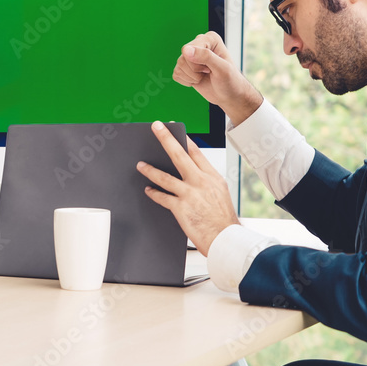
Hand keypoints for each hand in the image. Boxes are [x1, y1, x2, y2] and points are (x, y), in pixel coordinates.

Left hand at [136, 121, 238, 255]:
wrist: (226, 238)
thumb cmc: (223, 219)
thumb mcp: (220, 193)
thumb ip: (205, 181)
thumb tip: (191, 174)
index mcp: (212, 177)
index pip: (195, 152)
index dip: (183, 139)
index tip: (174, 129)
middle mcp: (200, 182)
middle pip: (179, 155)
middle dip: (166, 139)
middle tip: (156, 127)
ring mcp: (190, 194)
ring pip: (165, 176)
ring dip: (150, 169)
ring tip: (140, 164)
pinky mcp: (181, 208)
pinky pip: (162, 197)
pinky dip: (153, 193)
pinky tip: (148, 190)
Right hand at [173, 31, 261, 125]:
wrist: (229, 96)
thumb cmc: (230, 81)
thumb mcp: (222, 68)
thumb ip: (206, 56)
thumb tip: (185, 50)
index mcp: (210, 39)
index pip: (189, 49)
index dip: (198, 64)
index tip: (211, 68)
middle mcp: (199, 44)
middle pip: (182, 58)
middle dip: (195, 71)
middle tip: (208, 73)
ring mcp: (191, 56)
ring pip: (178, 67)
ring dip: (191, 77)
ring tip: (204, 76)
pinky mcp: (184, 68)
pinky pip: (176, 74)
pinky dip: (186, 82)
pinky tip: (198, 80)